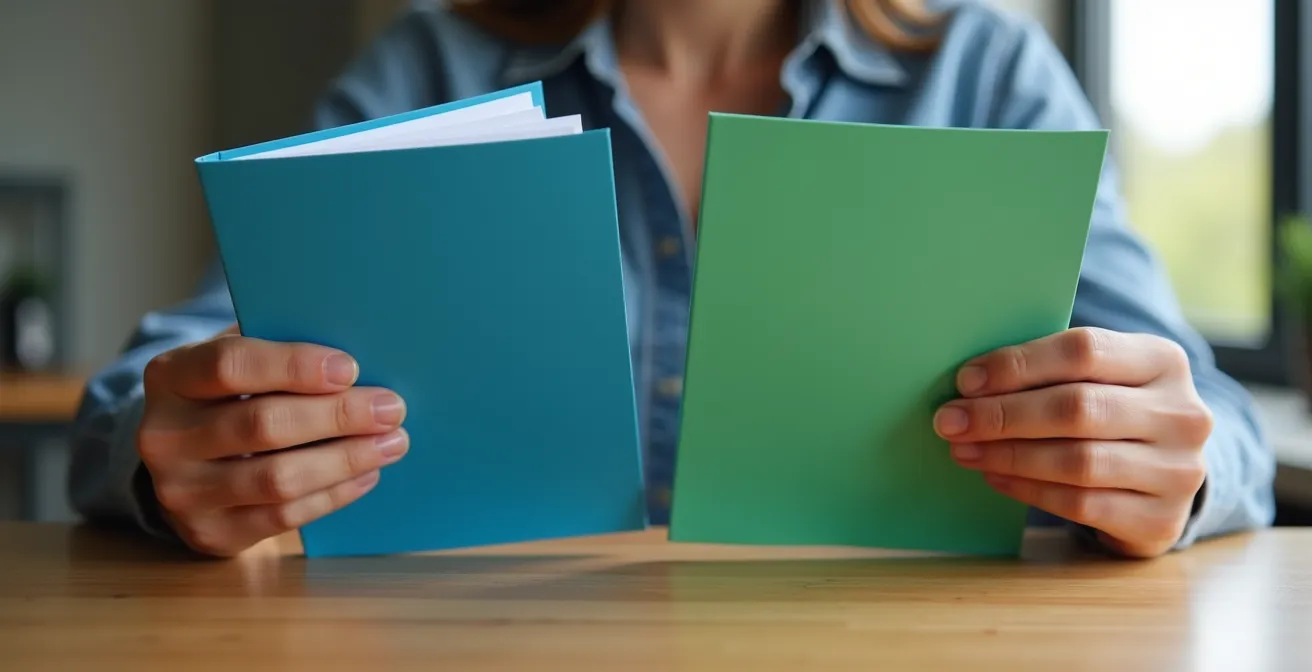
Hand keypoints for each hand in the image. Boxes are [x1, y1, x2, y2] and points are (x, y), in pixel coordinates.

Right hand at [137, 326, 407, 556]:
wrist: (183, 461)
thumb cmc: (229, 396)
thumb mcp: (239, 360)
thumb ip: (281, 349)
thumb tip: (358, 356)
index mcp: (170, 376)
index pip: (229, 365)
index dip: (293, 366)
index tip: (351, 368)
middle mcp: (164, 436)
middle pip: (262, 425)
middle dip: (337, 416)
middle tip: (391, 408)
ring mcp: (182, 491)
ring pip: (277, 478)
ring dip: (345, 460)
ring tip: (392, 443)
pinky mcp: (210, 533)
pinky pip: (283, 517)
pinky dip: (333, 494)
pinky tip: (367, 474)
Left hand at [933, 327, 1212, 557]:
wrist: (1166, 476)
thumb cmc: (1111, 413)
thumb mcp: (1100, 378)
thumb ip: (1050, 370)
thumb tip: (969, 382)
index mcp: (1162, 360)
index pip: (1083, 351)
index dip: (1018, 365)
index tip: (966, 381)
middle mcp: (1182, 414)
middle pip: (1077, 407)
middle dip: (1002, 414)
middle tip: (950, 421)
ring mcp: (1179, 470)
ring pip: (1077, 461)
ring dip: (1008, 455)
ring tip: (964, 450)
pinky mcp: (1161, 519)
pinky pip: (1081, 504)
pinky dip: (1028, 490)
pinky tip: (995, 477)